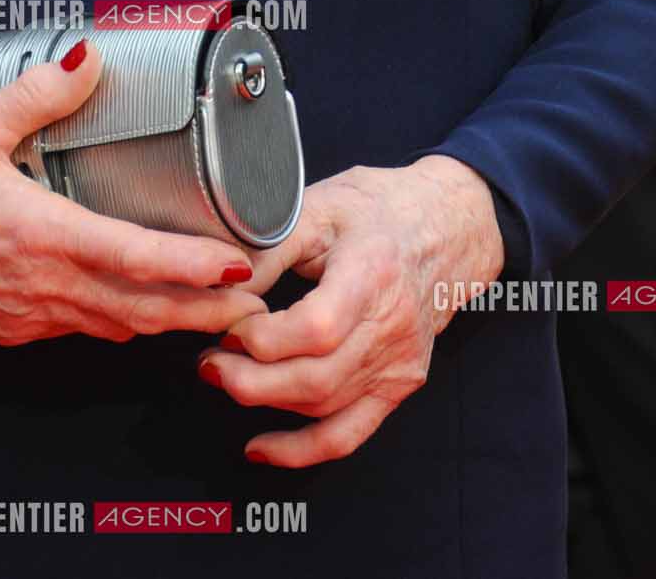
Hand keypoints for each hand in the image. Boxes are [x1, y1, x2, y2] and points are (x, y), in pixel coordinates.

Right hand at [0, 39, 268, 344]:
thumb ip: (37, 90)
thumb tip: (88, 55)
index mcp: (35, 235)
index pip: (134, 263)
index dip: (194, 272)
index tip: (240, 269)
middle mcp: (36, 287)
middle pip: (140, 313)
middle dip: (203, 310)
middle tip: (255, 296)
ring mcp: (21, 314)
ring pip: (113, 328)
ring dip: (165, 321)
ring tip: (214, 305)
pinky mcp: (4, 325)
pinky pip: (79, 329)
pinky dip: (120, 322)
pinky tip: (135, 304)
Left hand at [194, 155, 504, 468]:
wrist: (445, 227)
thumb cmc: (377, 209)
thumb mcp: (318, 206)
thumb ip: (268, 247)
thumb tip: (220, 284)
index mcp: (372, 271)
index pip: (317, 329)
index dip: (265, 339)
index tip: (231, 324)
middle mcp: (392, 326)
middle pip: (316, 379)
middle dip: (250, 380)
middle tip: (210, 361)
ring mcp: (399, 363)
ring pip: (324, 407)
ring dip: (266, 402)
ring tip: (224, 377)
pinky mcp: (398, 385)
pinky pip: (349, 434)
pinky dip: (302, 449)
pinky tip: (262, 446)